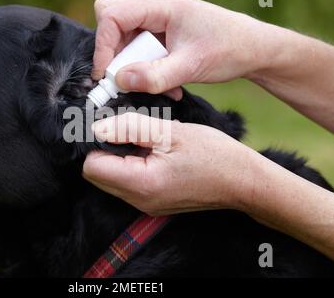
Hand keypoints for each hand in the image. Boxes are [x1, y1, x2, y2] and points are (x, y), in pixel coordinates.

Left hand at [82, 113, 257, 215]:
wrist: (242, 181)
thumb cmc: (213, 154)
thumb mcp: (170, 131)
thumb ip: (130, 128)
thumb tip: (97, 129)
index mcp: (141, 183)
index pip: (91, 167)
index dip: (96, 143)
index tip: (114, 127)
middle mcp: (139, 201)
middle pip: (97, 175)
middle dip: (105, 150)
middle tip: (130, 132)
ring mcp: (146, 205)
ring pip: (111, 180)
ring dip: (118, 158)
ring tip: (144, 142)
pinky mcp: (153, 203)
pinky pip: (128, 185)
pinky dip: (131, 167)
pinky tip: (152, 153)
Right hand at [92, 0, 270, 99]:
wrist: (252, 49)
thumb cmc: (229, 49)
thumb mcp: (191, 67)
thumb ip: (154, 76)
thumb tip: (120, 81)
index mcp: (161, 5)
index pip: (112, 14)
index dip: (103, 45)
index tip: (107, 75)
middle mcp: (154, 8)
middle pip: (111, 20)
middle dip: (113, 52)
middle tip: (124, 77)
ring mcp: (156, 20)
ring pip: (123, 38)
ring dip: (131, 66)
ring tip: (155, 84)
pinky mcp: (160, 34)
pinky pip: (138, 49)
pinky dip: (144, 69)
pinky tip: (164, 83)